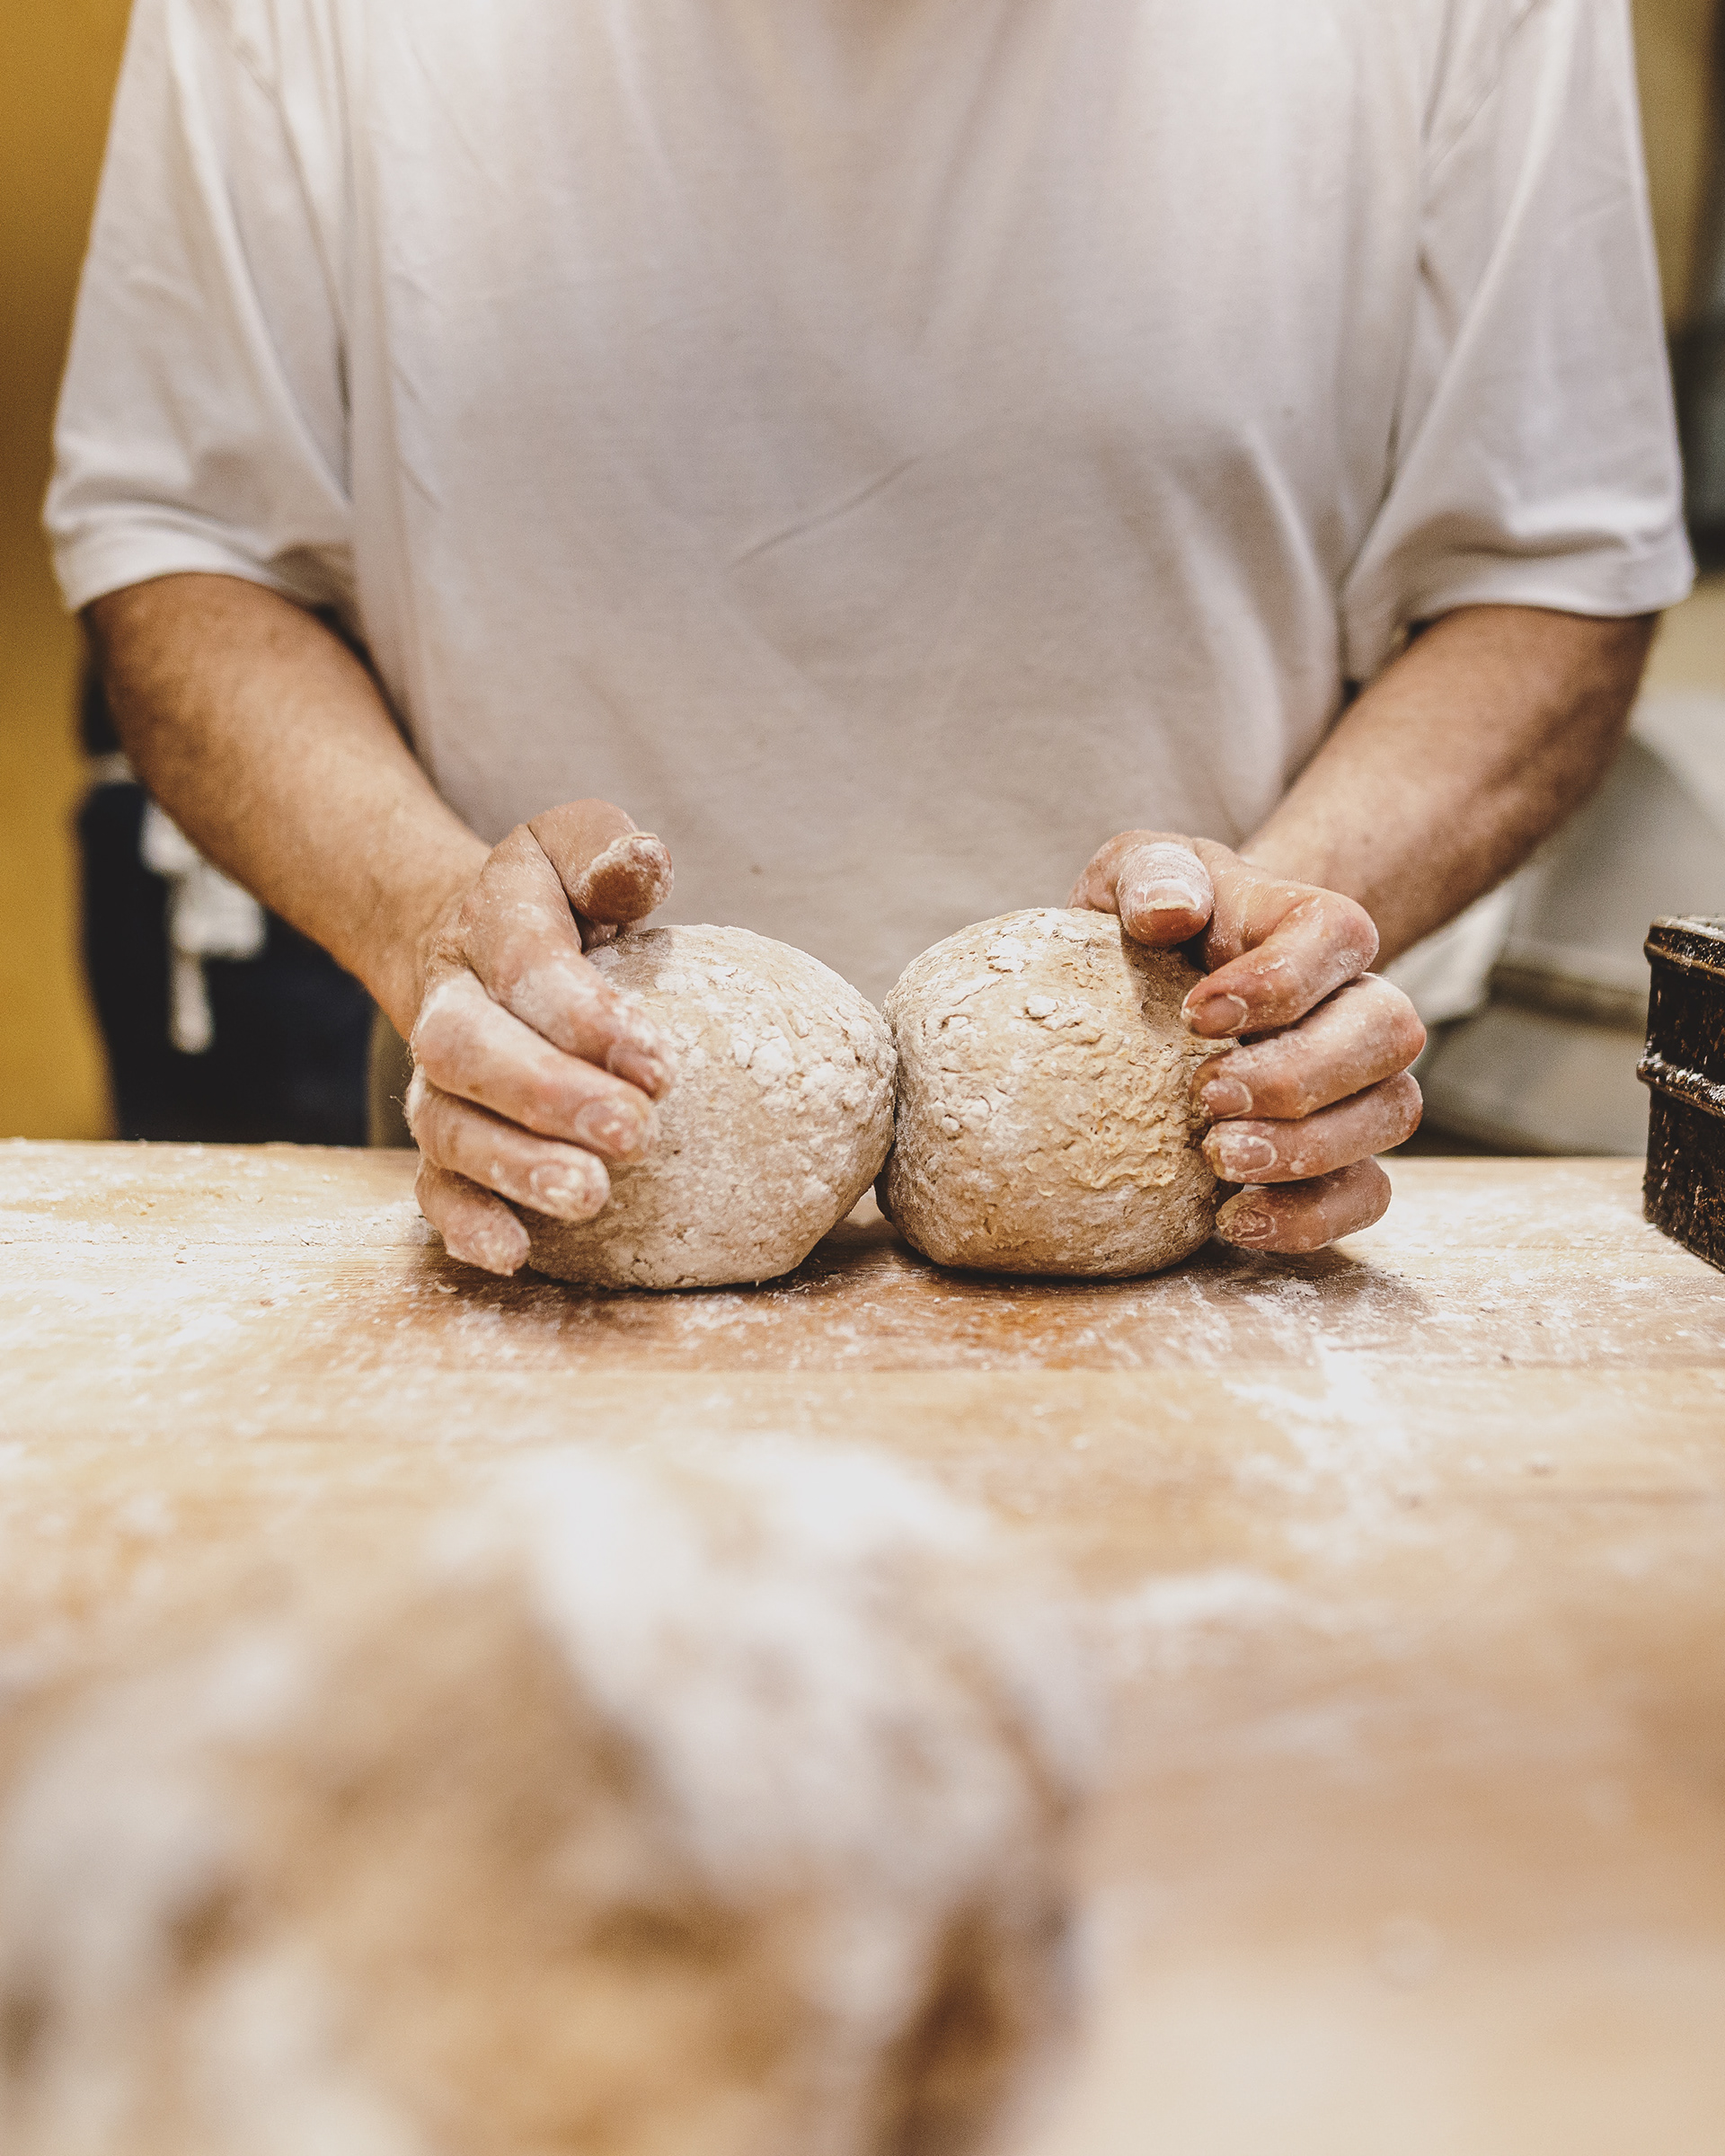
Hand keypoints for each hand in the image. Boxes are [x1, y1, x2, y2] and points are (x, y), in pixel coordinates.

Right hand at [408, 801, 676, 1275]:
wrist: (458, 934)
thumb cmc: (553, 898)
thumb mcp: (575, 846)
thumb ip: (606, 854)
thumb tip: (644, 861)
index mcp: (491, 921)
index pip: (528, 968)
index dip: (588, 1017)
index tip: (660, 1064)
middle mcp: (449, 1001)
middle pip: (471, 1049)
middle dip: (549, 1095)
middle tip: (634, 1134)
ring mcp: (437, 1077)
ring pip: (448, 1125)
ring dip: (515, 1166)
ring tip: (589, 1196)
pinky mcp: (441, 1133)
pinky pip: (433, 1184)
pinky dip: (465, 1223)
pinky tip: (513, 1255)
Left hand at [1070, 833, 1425, 1252]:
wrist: (1156, 986)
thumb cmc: (1152, 924)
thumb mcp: (1136, 874)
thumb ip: (1150, 873)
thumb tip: (1168, 911)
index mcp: (1311, 926)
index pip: (1339, 935)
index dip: (1282, 980)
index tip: (1197, 1013)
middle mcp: (1354, 1003)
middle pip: (1388, 1032)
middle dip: (1300, 1075)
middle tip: (1206, 1096)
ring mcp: (1358, 1083)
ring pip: (1391, 1114)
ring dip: (1309, 1149)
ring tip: (1217, 1162)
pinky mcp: (1339, 1154)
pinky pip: (1366, 1194)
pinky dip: (1311, 1216)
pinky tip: (1234, 1220)